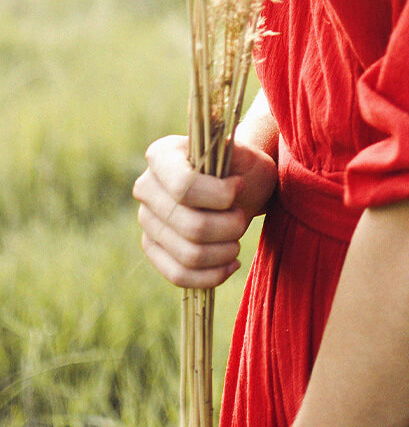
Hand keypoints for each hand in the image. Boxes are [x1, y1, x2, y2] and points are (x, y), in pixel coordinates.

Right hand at [133, 134, 276, 287]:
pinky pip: (179, 275)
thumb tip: (221, 153)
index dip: (220, 195)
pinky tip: (231, 262)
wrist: (239, 188)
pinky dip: (212, 275)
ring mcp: (146, 221)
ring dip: (225, 251)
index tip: (241, 186)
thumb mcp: (244, 153)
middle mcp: (146, 187)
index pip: (184, 187)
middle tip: (242, 216)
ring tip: (237, 238)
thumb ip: (231, 151)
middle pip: (191, 226)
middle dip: (230, 226)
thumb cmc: (242, 168)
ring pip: (189, 254)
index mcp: (162, 155)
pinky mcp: (152, 249)